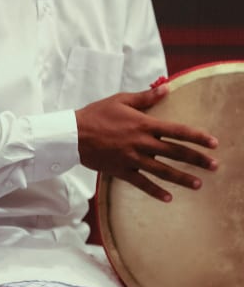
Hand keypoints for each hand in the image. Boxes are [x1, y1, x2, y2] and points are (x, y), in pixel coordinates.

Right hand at [76, 85, 217, 201]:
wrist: (72, 135)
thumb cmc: (95, 114)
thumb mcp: (121, 100)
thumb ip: (145, 97)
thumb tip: (166, 88)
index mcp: (144, 124)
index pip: (178, 131)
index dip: (197, 137)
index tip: (214, 143)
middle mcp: (142, 143)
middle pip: (175, 153)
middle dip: (197, 159)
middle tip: (215, 166)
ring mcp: (132, 159)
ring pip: (162, 170)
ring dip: (182, 178)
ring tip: (198, 184)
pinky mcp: (120, 171)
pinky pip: (141, 183)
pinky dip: (155, 191)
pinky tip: (168, 198)